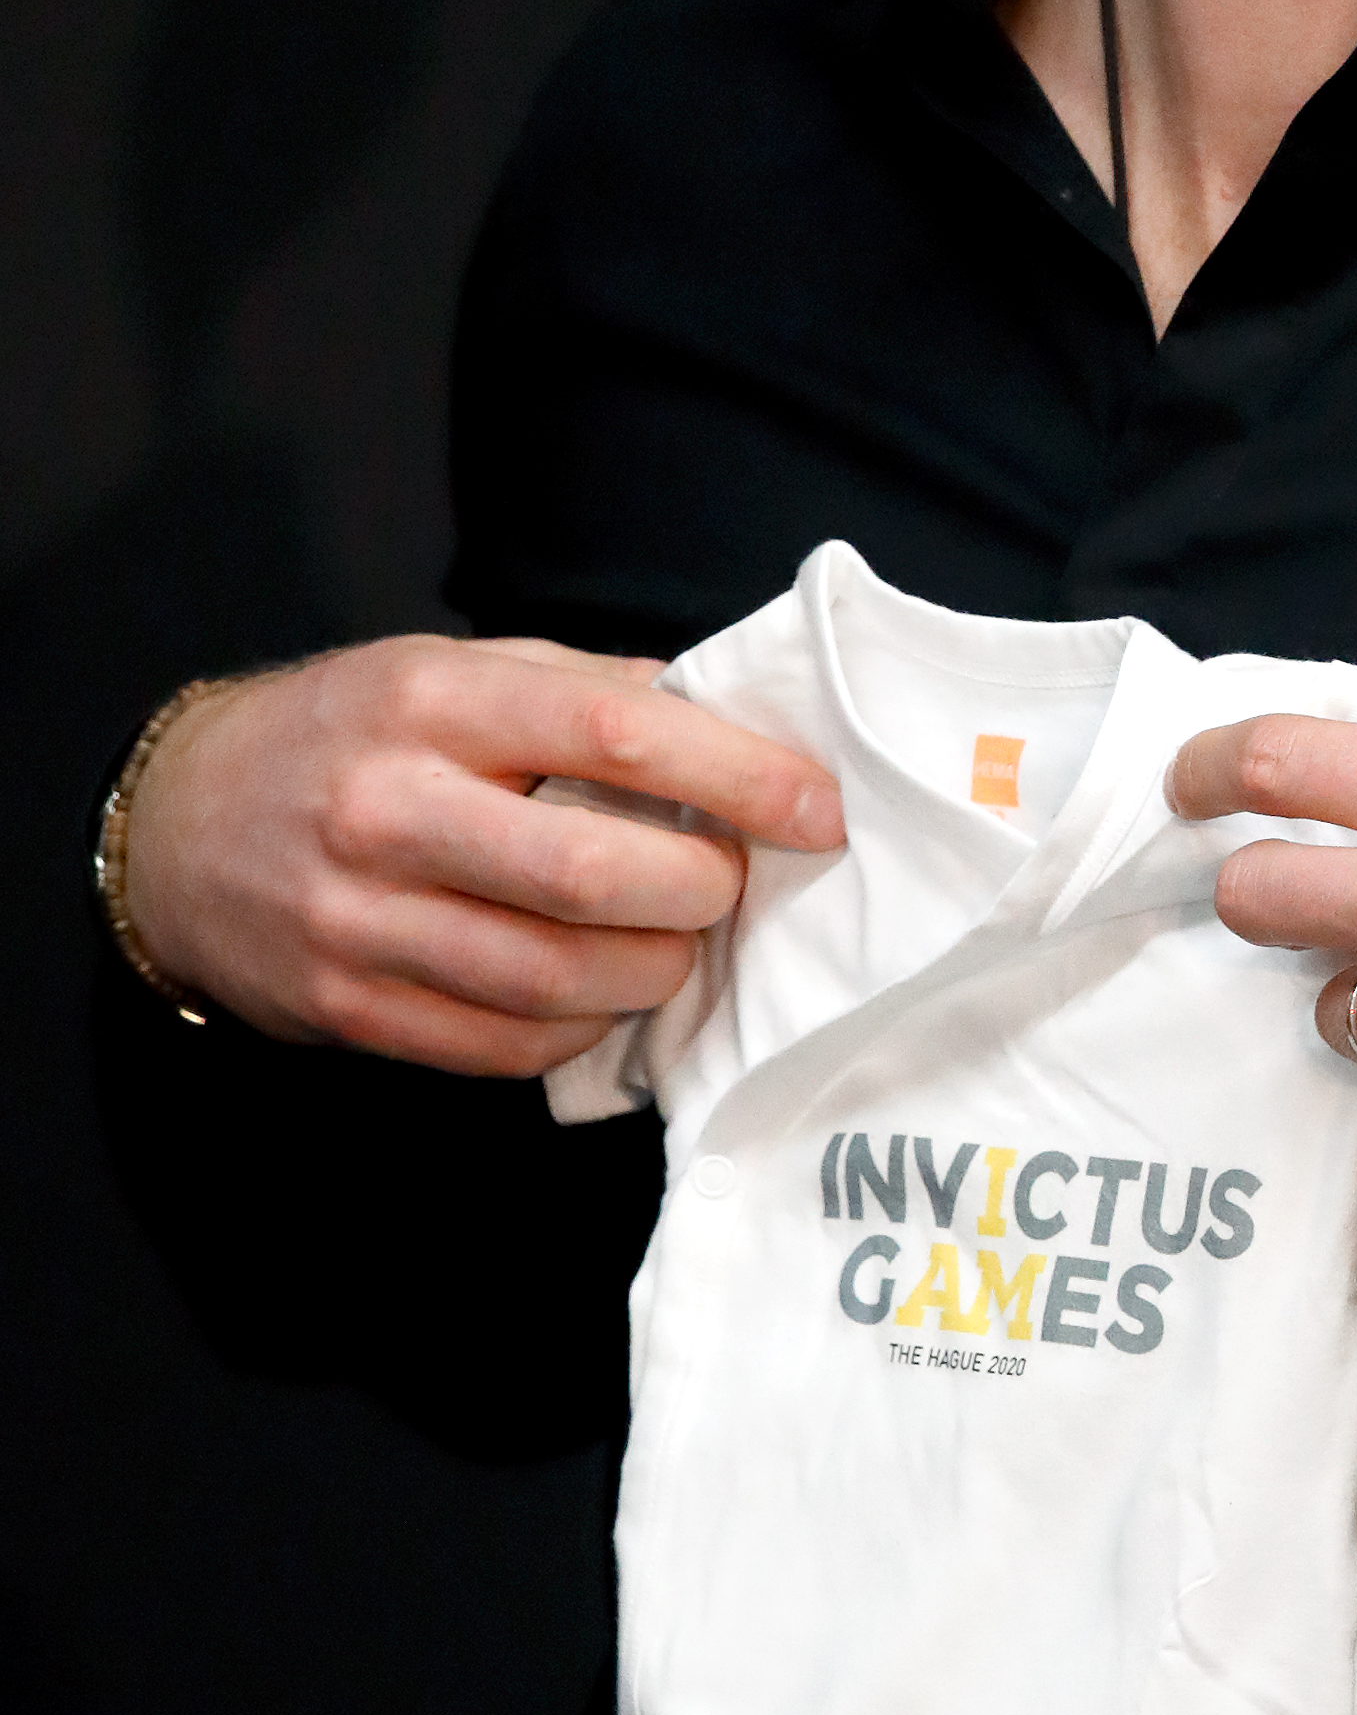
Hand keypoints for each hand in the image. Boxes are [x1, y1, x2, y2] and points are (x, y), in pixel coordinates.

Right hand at [122, 636, 844, 1075]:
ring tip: (675, 943)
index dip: (739, 777)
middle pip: (593, 875)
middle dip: (700, 892)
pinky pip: (504, 1046)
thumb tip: (733, 724)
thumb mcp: (453, 668)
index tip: (817, 808)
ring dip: (651, 972)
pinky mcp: (346, 1008)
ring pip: (556, 978)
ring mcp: (358, 919)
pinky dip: (580, 1029)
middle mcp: (388, 808)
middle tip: (730, 885)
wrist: (180, 824)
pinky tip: (596, 992)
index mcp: (432, 699)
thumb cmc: (354, 734)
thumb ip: (585, 689)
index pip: (618, 733)